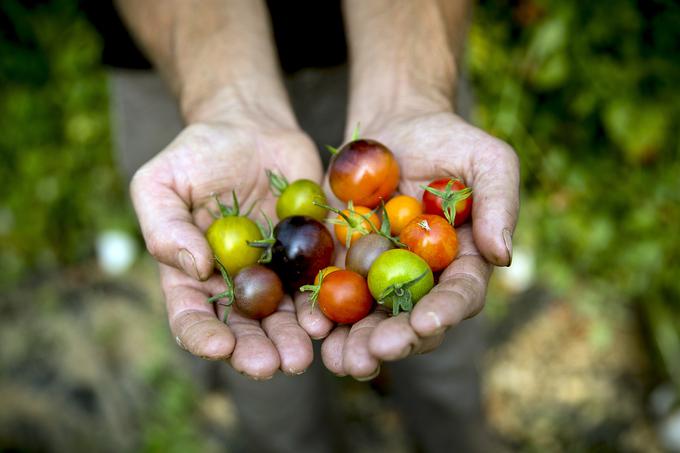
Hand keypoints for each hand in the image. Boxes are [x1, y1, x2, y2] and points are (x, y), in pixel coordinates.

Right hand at [131, 110, 322, 378]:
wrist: (250, 127)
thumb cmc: (197, 153)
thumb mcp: (161, 182)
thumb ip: (164, 226)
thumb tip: (194, 268)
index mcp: (193, 274)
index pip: (193, 316)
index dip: (202, 336)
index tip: (217, 347)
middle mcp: (236, 282)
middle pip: (243, 328)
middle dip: (254, 350)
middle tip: (268, 365)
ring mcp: (276, 271)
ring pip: (283, 316)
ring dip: (291, 339)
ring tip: (300, 355)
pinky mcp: (311, 254)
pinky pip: (318, 283)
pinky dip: (322, 304)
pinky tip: (326, 318)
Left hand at [299, 111, 519, 378]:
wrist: (396, 124)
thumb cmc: (449, 139)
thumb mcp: (487, 160)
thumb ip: (499, 203)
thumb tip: (502, 256)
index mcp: (461, 262)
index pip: (458, 295)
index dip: (444, 313)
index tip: (425, 323)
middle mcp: (422, 278)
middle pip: (412, 320)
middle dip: (394, 340)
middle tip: (372, 354)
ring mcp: (381, 274)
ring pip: (371, 319)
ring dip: (356, 343)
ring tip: (340, 361)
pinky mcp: (344, 262)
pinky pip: (333, 293)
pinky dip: (323, 314)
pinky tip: (312, 329)